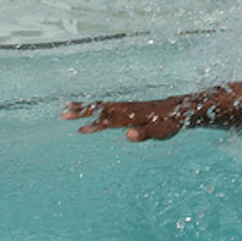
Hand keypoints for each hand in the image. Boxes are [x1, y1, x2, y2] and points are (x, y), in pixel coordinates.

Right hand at [63, 97, 193, 141]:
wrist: (178, 109)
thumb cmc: (169, 123)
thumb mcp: (161, 132)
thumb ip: (145, 133)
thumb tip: (129, 135)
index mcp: (132, 115)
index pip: (110, 121)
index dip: (96, 125)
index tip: (81, 129)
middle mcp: (126, 108)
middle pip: (100, 109)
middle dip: (82, 111)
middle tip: (63, 114)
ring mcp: (125, 107)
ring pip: (101, 106)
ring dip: (84, 107)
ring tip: (66, 108)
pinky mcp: (126, 108)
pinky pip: (106, 106)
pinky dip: (93, 107)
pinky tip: (85, 109)